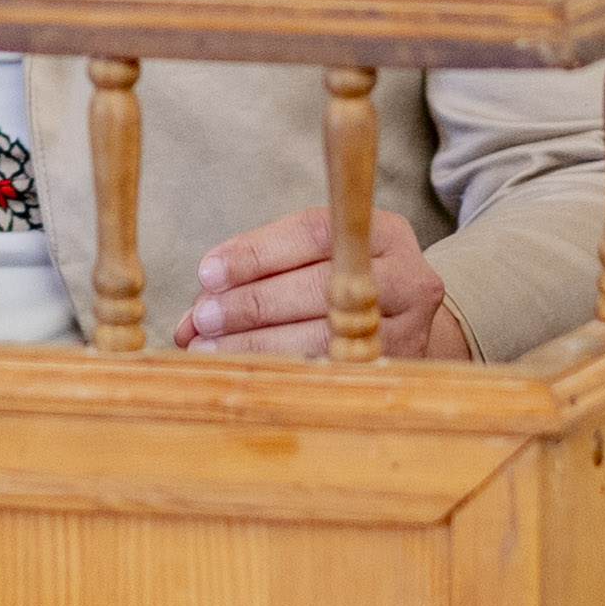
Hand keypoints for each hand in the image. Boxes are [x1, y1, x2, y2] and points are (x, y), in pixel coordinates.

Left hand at [175, 203, 473, 361]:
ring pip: (324, 337)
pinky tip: (246, 373)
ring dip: (256, 345)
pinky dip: (282, 372)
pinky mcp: (399, 371)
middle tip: (201, 319)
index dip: (256, 253)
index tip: (207, 272)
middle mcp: (406, 276)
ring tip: (209, 349)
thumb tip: (189, 318)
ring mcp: (410, 328)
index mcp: (383, 231)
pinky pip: (331, 374)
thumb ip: (253, 274)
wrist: (415, 325)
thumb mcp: (311, 259)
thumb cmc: (342, 282)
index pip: (313, 232)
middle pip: (319, 287)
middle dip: (251, 304)